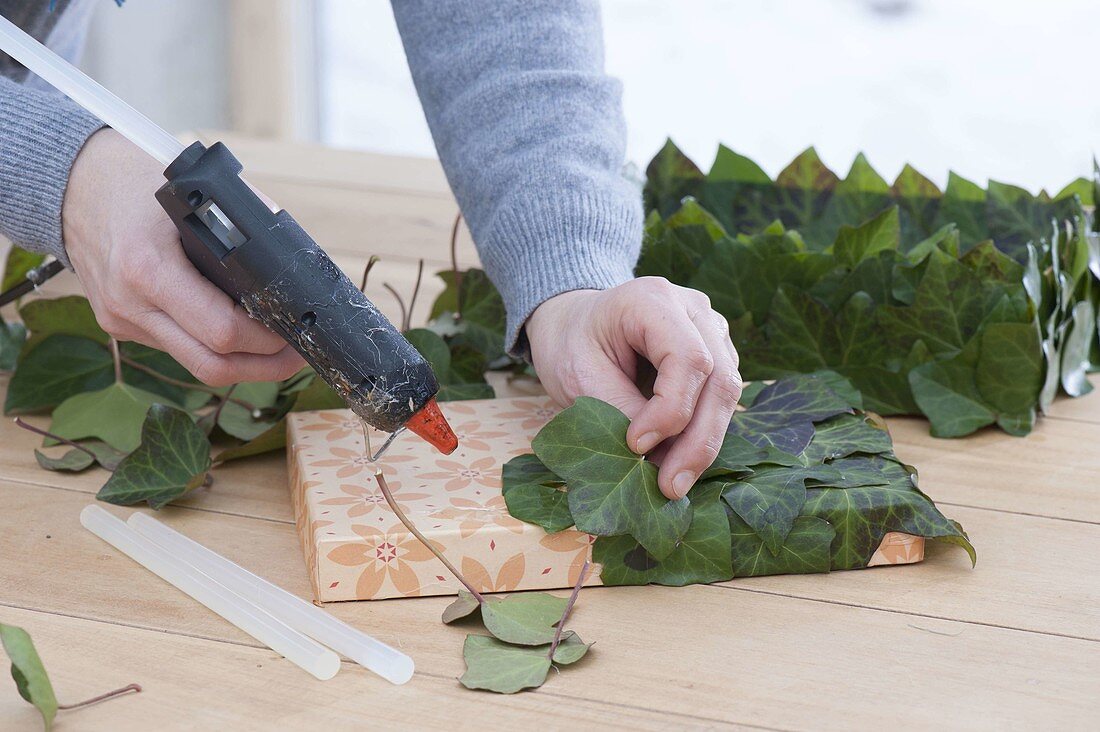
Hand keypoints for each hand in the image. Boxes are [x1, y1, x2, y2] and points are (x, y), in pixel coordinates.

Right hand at [62, 129, 303, 384]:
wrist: (74, 184)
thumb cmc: (139, 183)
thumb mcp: (198, 196)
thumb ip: (246, 228)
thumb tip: (295, 263)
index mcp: (148, 268)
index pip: (222, 331)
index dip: (268, 340)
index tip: (296, 332)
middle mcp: (130, 304)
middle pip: (212, 365)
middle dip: (265, 367)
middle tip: (298, 354)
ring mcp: (122, 321)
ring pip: (196, 366)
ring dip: (243, 365)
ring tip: (278, 350)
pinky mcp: (121, 326)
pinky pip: (178, 350)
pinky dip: (213, 348)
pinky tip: (239, 336)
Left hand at [526, 277, 741, 499]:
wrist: (574, 324)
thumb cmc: (572, 345)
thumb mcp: (580, 377)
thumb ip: (621, 411)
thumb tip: (659, 459)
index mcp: (653, 300)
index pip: (688, 358)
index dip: (670, 410)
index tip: (635, 446)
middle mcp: (693, 309)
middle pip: (720, 379)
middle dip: (698, 440)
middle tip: (672, 487)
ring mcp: (710, 330)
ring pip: (728, 393)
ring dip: (704, 442)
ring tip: (673, 482)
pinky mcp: (716, 354)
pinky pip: (720, 399)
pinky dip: (701, 433)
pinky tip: (677, 461)